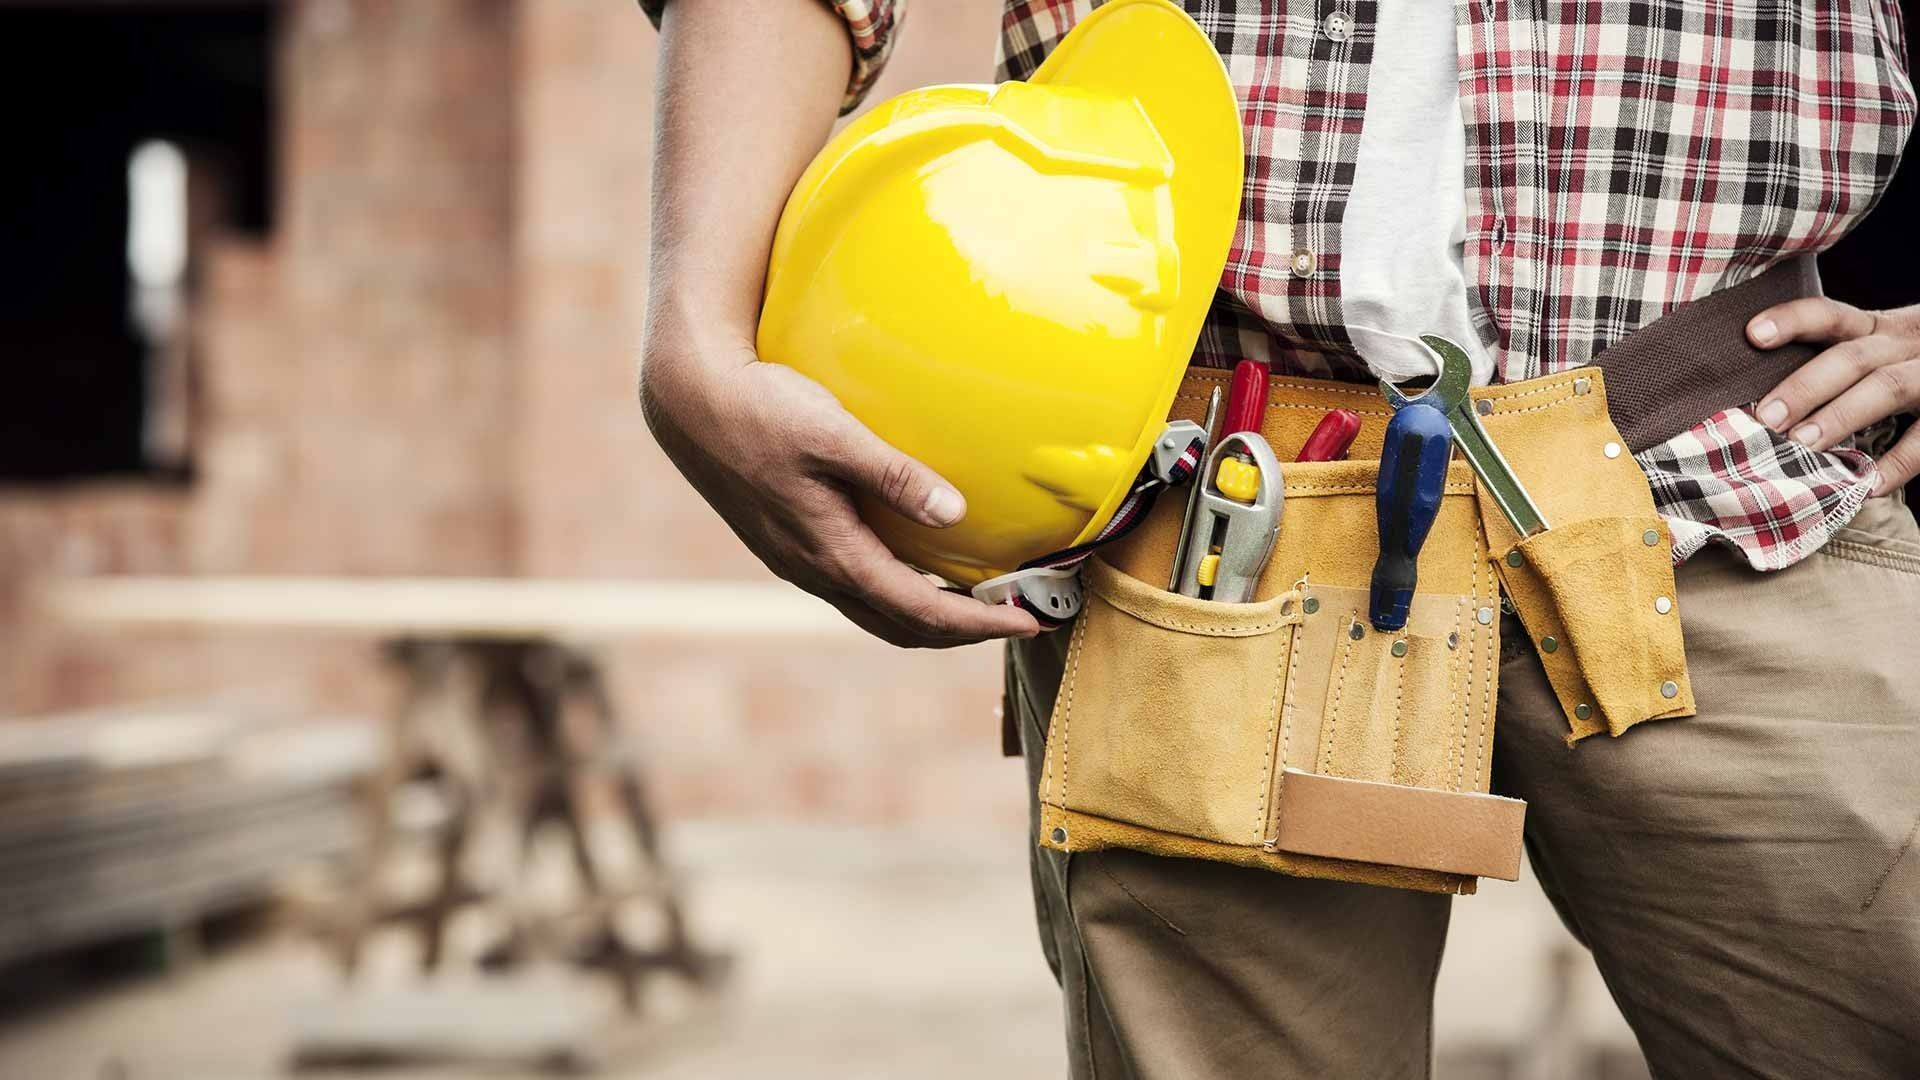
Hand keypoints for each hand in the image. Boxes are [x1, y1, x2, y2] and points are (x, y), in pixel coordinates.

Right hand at [640, 334, 1039, 647]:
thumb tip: (957, 514)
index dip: (979, 624)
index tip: (1029, 620)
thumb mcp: (832, 433)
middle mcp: (814, 570)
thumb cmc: (761, 407)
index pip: (921, 612)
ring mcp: (798, 560)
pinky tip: (918, 564)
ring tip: (976, 601)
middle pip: (901, 628)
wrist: (688, 401)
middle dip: (961, 632)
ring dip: (929, 616)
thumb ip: (895, 475)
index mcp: (831, 553)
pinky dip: (897, 592)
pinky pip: (855, 588)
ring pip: (875, 612)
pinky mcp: (789, 542)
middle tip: (1016, 617)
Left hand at [1749, 299, 1919, 495]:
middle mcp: (1904, 345)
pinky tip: (1865, 485)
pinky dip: (1896, 464)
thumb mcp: (1880, 351)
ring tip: (1802, 446)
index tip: (1752, 334)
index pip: (1830, 315)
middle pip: (1852, 357)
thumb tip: (1763, 409)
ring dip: (1840, 417)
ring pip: (1887, 387)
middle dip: (1806, 387)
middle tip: (1767, 418)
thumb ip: (1834, 366)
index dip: (1792, 321)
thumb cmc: (1908, 367)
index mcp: (1877, 329)